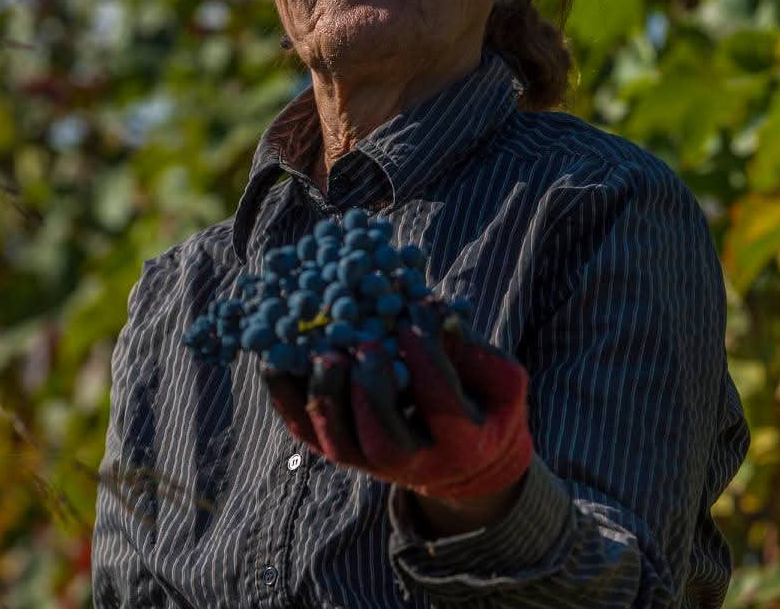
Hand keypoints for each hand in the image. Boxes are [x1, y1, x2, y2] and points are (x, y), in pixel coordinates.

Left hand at [262, 298, 532, 502]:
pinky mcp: (337, 450)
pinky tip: (279, 356)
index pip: (440, 402)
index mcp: (461, 442)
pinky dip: (286, 392)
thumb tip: (440, 314)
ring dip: (326, 392)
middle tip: (368, 345)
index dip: (427, 357)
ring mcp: (367, 463)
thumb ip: (476, 351)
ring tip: (326, 351)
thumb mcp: (500, 380)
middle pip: (382, 438)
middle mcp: (411, 465)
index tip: (417, 314)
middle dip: (371, 388)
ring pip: (337, 440)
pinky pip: (303, 428)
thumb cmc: (483, 403)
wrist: (463, 460)